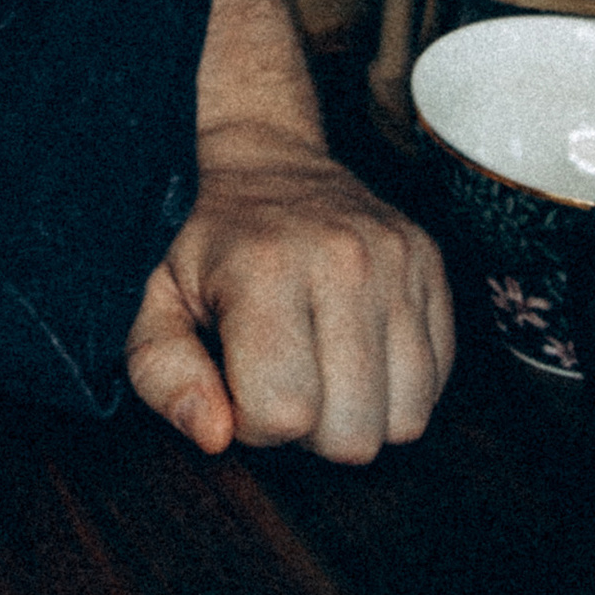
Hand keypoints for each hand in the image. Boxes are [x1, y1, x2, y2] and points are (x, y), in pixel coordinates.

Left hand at [124, 133, 454, 460]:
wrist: (266, 160)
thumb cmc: (207, 244)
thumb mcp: (157, 301)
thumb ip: (161, 374)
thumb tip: (214, 434)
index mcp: (265, 267)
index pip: (284, 412)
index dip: (253, 420)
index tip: (238, 379)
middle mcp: (343, 259)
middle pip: (353, 434)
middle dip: (310, 429)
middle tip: (282, 375)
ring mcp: (397, 260)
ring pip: (405, 421)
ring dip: (359, 414)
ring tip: (321, 366)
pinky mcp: (431, 265)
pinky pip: (437, 384)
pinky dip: (398, 388)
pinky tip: (356, 351)